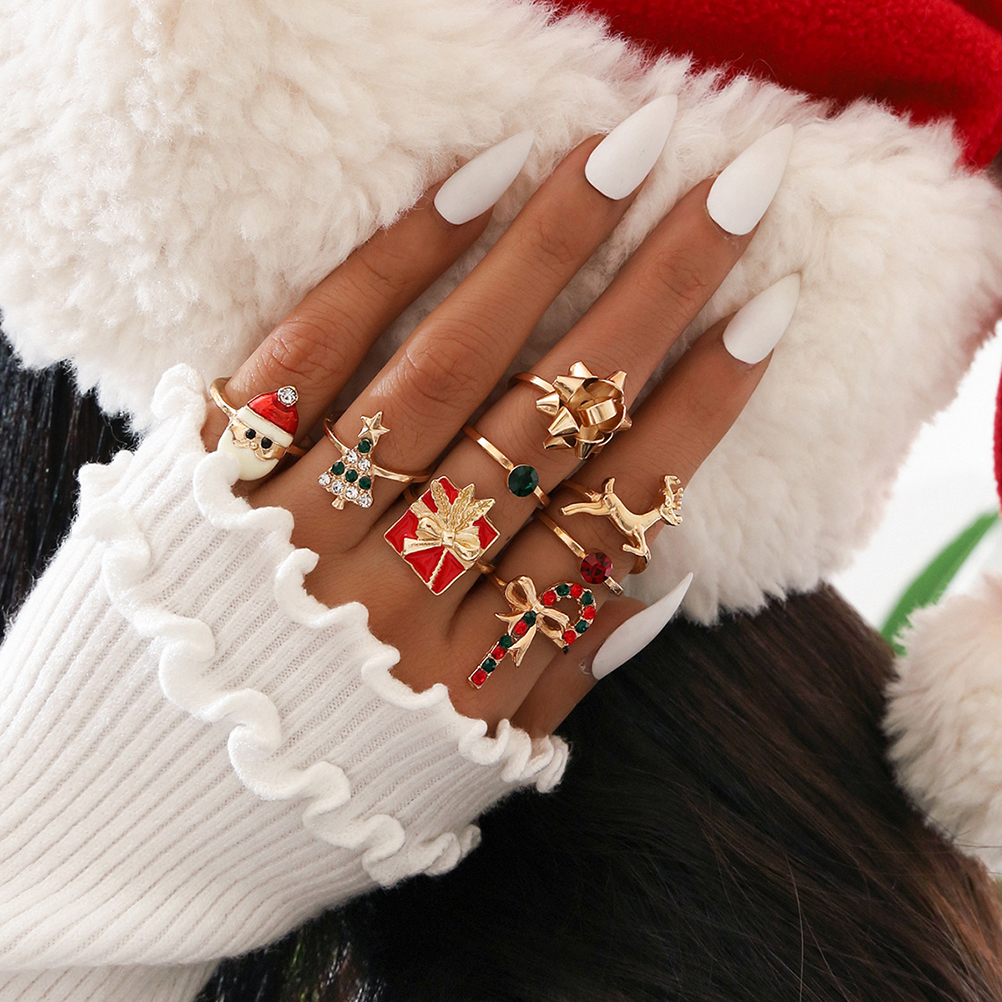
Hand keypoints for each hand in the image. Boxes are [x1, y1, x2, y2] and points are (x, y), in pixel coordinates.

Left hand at [201, 117, 796, 736]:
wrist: (141, 807)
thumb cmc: (330, 781)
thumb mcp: (470, 762)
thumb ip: (565, 671)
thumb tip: (664, 572)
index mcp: (476, 672)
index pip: (611, 514)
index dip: (696, 410)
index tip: (763, 313)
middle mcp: (401, 594)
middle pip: (549, 424)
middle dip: (652, 297)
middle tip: (728, 192)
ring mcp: (303, 531)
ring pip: (445, 372)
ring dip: (542, 253)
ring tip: (620, 155)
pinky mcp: (213, 480)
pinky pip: (310, 356)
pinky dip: (392, 268)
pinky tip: (476, 185)